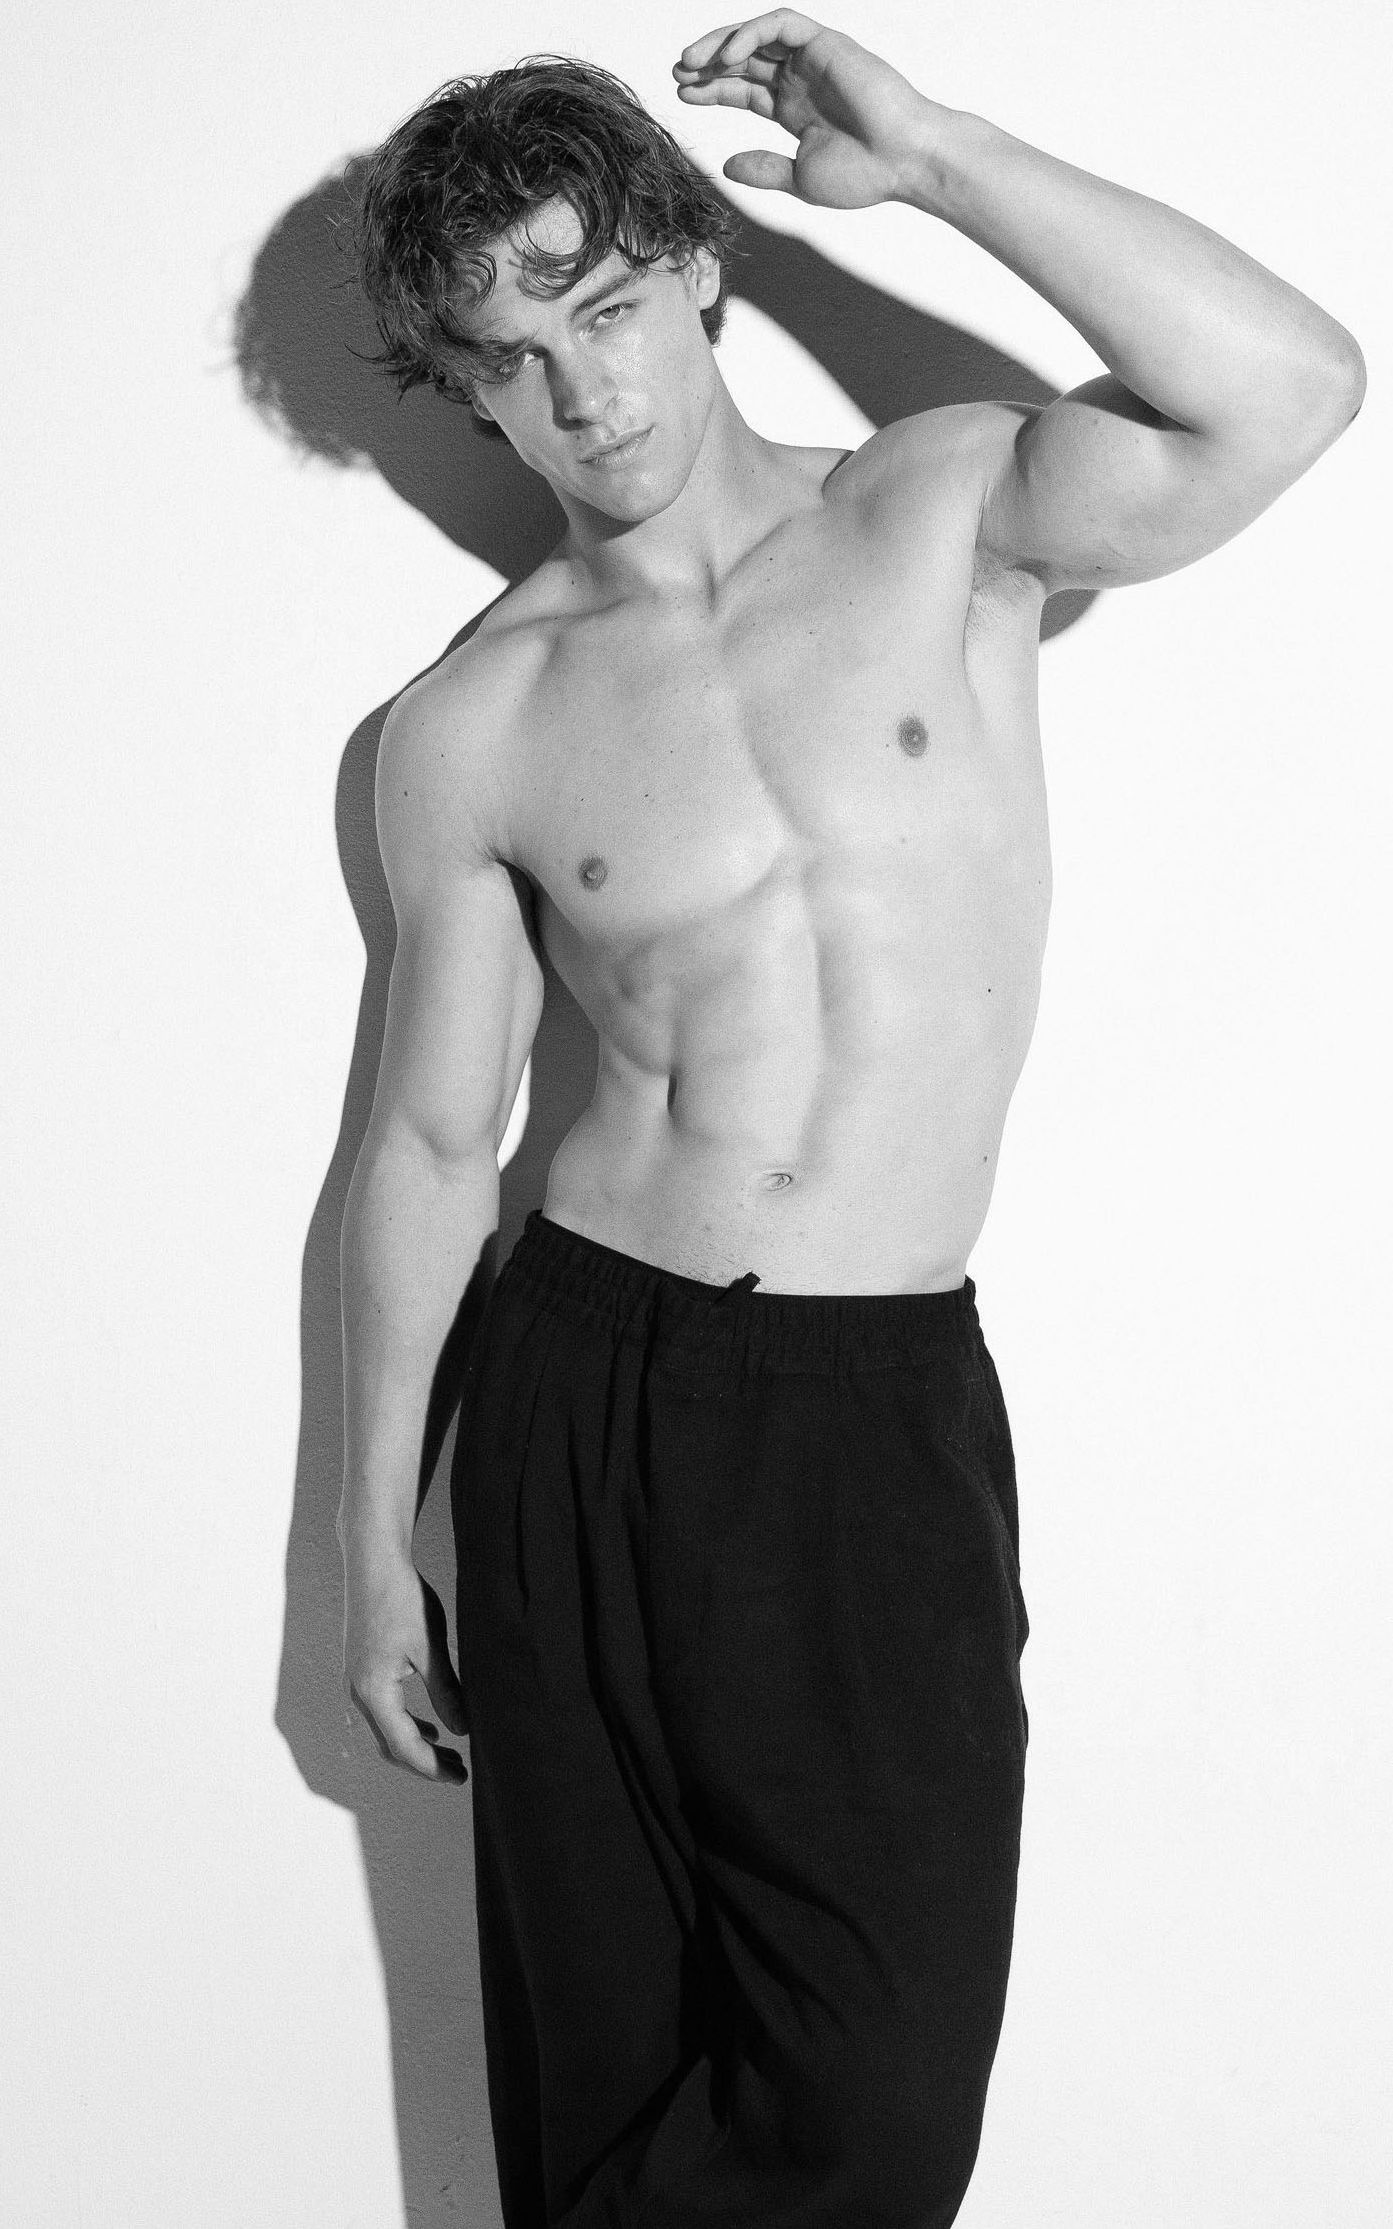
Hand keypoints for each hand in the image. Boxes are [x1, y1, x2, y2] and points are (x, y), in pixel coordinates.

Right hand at [342, 1551, 469, 1783]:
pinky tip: (428, 1724)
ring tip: (448, 1753)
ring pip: (384, 1732)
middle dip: (425, 1763)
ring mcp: (356, 1682)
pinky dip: (404, 1725)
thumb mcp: (431, 1647)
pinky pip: (380, 1713)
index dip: (433, 1768)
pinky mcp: (360, 1670)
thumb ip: (447, 1691)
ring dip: (414, 1746)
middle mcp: (358, 1693)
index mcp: (374, 1691)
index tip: (462, 1778)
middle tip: (460, 1771)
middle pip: (390, 1747)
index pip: (404, 1747)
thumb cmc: (402, 1599)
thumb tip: (463, 1730)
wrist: (373, 1562)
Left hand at [674, 12, 931, 208]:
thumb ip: (765, 169)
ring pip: (756, 36)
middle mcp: (800, 79)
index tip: (682, 93)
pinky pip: (780, 25)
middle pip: (743, 59)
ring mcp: (812, 59)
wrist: (903, 161)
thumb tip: (726, 166)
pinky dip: (751, 34)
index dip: (712, 89)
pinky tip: (728, 56)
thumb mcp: (801, 178)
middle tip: (677, 72)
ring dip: (720, 44)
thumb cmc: (864, 175)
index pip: (744, 89)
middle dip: (707, 63)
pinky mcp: (825, 43)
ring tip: (690, 62)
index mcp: (794, 108)